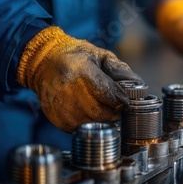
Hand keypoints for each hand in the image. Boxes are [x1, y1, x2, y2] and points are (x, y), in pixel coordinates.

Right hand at [17, 26, 141, 132]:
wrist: (44, 61)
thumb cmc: (77, 57)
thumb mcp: (101, 55)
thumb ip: (121, 71)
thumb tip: (138, 86)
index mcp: (81, 69)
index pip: (108, 93)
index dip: (121, 100)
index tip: (126, 102)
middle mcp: (67, 87)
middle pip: (100, 112)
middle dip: (113, 112)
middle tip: (116, 108)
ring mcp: (58, 103)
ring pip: (90, 122)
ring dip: (101, 119)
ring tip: (102, 108)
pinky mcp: (54, 115)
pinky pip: (78, 127)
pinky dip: (87, 123)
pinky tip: (87, 112)